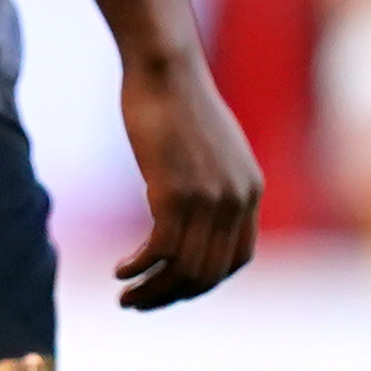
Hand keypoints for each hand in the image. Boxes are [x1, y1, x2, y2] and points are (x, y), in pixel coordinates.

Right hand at [113, 45, 261, 310]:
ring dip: (151, 291)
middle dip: (172, 295)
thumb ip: (212, 180)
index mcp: (250, 190)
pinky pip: (160, 250)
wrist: (165, 68)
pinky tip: (119, 270)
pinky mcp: (175, 192)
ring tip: (124, 297)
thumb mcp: (210, 146)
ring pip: (184, 269)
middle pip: (209, 272)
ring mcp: (209, 198)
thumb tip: (195, 206)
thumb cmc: (178, 101)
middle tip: (138, 302)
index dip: (206, 280)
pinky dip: (138, 268)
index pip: (239, 259)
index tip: (174, 285)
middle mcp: (237, 200)